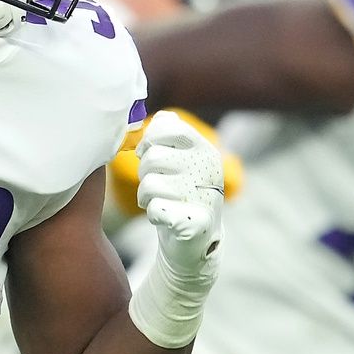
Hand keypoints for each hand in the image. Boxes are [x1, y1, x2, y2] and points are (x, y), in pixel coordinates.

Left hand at [135, 110, 224, 277]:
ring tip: (160, 200)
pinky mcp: (195, 223)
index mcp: (205, 148)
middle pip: (152, 157)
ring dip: (146, 195)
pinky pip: (156, 209)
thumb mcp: (178, 157)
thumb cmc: (179, 190)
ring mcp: (204, 196)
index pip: (166, 127)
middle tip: (156, 183)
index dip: (149, 139)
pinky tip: (165, 217)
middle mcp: (209, 169)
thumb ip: (169, 133)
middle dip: (144, 172)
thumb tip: (163, 116)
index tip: (149, 151)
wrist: (194, 237)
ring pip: (149, 184)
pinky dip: (153, 214)